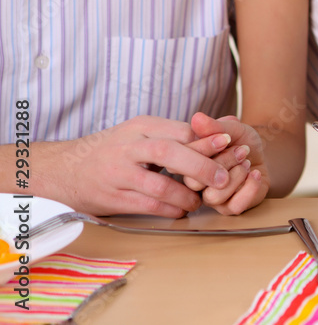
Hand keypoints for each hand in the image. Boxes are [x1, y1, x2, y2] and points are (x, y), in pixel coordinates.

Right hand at [40, 116, 233, 217]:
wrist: (66, 169)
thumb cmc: (115, 150)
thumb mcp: (141, 133)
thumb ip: (176, 135)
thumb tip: (223, 132)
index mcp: (142, 126)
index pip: (181, 131)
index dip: (207, 142)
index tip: (230, 148)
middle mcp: (129, 146)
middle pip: (169, 153)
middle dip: (201, 167)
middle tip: (224, 179)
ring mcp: (118, 172)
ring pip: (159, 185)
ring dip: (186, 196)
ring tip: (201, 201)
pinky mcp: (111, 197)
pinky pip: (146, 205)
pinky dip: (168, 210)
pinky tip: (180, 211)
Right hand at [184, 112, 268, 214]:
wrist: (262, 155)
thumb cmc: (241, 141)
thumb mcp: (232, 128)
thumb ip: (215, 126)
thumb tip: (197, 118)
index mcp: (188, 162)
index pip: (182, 160)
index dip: (205, 148)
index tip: (226, 138)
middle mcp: (195, 182)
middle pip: (194, 181)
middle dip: (224, 162)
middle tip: (243, 150)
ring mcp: (210, 197)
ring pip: (213, 197)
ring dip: (236, 176)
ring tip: (248, 163)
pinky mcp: (229, 207)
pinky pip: (233, 206)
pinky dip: (249, 188)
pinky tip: (255, 174)